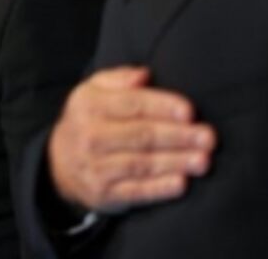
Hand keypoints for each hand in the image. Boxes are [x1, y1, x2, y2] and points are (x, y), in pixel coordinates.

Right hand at [48, 66, 216, 212]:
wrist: (60, 162)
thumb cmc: (90, 120)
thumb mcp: (94, 91)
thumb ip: (120, 79)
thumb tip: (144, 74)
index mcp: (88, 105)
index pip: (131, 104)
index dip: (162, 107)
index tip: (189, 111)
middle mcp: (90, 136)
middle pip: (140, 135)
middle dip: (178, 136)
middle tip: (208, 137)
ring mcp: (95, 167)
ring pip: (141, 163)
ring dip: (175, 162)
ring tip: (203, 161)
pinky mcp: (103, 193)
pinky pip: (136, 191)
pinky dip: (160, 188)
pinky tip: (182, 183)